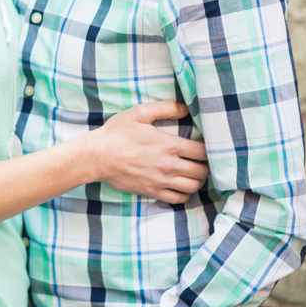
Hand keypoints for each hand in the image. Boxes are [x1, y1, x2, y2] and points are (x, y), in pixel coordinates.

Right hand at [92, 100, 207, 202]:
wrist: (96, 156)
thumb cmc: (117, 133)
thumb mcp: (139, 113)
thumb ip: (165, 108)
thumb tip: (185, 108)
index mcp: (169, 145)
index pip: (203, 152)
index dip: (209, 149)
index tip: (206, 147)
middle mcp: (169, 166)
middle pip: (201, 172)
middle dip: (205, 166)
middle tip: (202, 161)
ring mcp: (161, 181)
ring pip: (192, 187)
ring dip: (197, 180)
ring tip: (194, 173)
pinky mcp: (151, 192)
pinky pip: (178, 199)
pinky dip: (184, 194)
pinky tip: (180, 186)